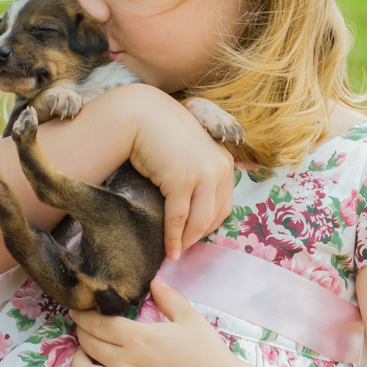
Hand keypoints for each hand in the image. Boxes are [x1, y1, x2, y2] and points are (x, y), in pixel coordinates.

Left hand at [68, 278, 237, 366]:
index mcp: (139, 337)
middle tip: (82, 328)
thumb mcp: (190, 318)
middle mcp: (127, 363)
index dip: (83, 315)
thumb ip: (168, 297)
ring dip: (78, 363)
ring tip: (82, 356)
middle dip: (81, 333)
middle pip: (89, 345)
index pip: (98, 323)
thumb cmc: (209, 354)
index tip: (77, 310)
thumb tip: (153, 280)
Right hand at [126, 87, 235, 260]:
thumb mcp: (191, 152)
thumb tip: (196, 206)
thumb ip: (200, 172)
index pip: (224, 205)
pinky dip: (173, 237)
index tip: (195, 237)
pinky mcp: (181, 181)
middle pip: (214, 217)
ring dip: (187, 242)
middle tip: (183, 249)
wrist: (141, 114)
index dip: (209, 226)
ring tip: (175, 252)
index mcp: (225, 163)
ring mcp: (202, 175)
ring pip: (199, 222)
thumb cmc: (162, 133)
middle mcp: (219, 169)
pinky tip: (168, 250)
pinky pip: (178, 218)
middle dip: (198, 237)